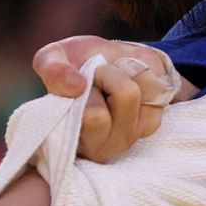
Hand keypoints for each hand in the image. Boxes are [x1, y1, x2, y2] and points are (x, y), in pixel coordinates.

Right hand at [31, 35, 190, 161]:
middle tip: (97, 77)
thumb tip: (76, 87)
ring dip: (123, 74)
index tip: (78, 81)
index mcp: (65, 138)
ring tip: (114, 77)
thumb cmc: (78, 62)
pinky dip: (144, 75)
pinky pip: (153, 90)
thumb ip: (52, 70)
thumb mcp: (53, 57)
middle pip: (97, 116)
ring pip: (128, 95)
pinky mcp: (149, 125)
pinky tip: (133, 81)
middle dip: (99, 80)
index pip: (74, 122)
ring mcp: (124, 139)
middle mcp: (95, 148)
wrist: (113, 57)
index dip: (79, 92)